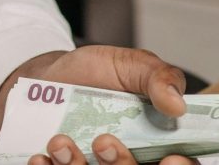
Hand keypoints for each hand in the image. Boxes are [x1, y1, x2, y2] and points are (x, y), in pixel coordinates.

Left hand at [0, 45, 194, 164]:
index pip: (177, 163)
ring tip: (60, 142)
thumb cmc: (96, 73)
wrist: (49, 74)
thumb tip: (177, 105)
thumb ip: (160, 77)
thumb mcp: (131, 64)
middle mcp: (128, 161)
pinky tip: (40, 157)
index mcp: (156, 141)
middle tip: (103, 141)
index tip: (169, 158)